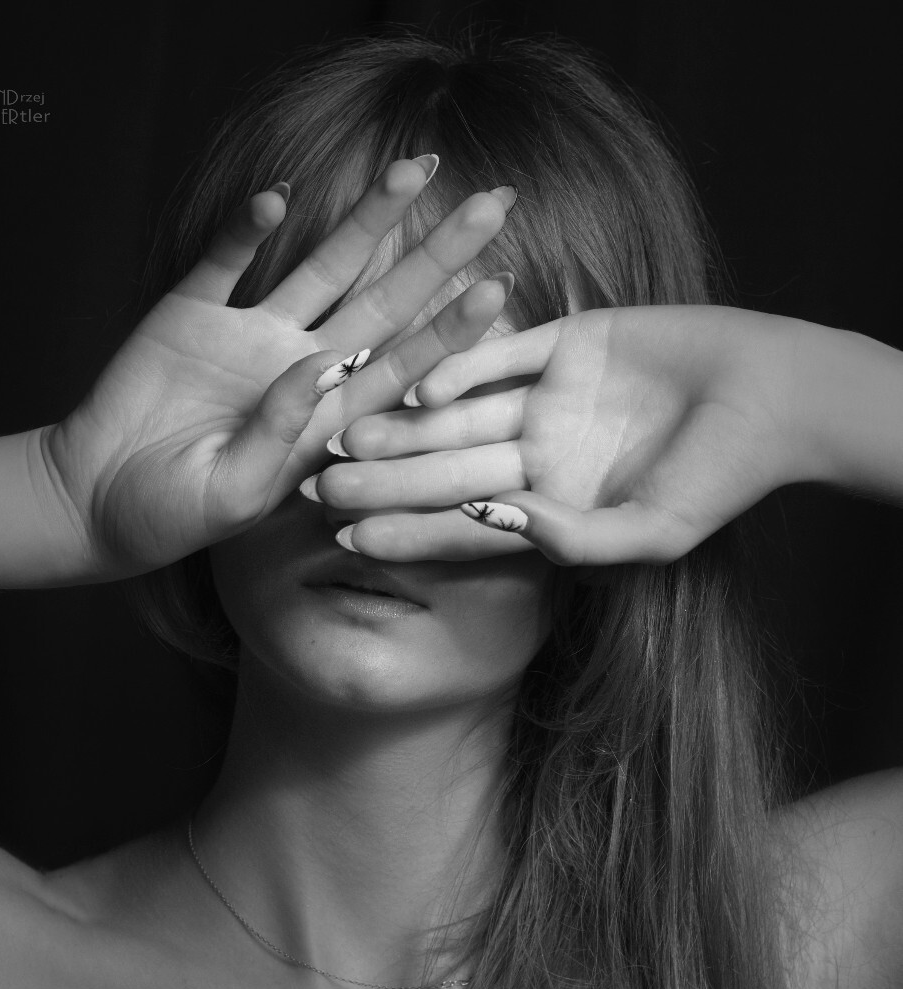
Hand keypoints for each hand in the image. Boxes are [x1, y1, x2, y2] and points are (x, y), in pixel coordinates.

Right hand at [39, 160, 515, 578]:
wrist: (101, 497)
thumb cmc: (174, 512)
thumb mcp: (232, 493)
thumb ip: (277, 436)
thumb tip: (313, 365)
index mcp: (324, 418)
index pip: (403, 367)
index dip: (451, 330)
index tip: (500, 287)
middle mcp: (301, 366)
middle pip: (384, 303)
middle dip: (436, 256)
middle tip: (494, 203)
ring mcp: (249, 334)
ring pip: (321, 267)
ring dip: (365, 220)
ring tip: (415, 169)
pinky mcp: (190, 313)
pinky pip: (222, 263)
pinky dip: (243, 233)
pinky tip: (276, 201)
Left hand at [310, 305, 899, 563]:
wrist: (777, 397)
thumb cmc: (725, 478)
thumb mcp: (654, 532)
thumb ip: (575, 542)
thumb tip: (496, 526)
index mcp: (550, 503)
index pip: (463, 524)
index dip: (406, 534)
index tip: (345, 545)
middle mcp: (538, 451)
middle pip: (444, 466)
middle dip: (383, 480)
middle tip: (314, 491)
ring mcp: (547, 395)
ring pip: (459, 409)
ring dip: (405, 421)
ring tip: (343, 436)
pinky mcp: (566, 339)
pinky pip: (503, 351)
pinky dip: (463, 361)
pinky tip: (418, 382)